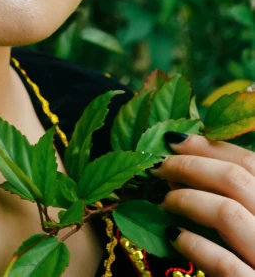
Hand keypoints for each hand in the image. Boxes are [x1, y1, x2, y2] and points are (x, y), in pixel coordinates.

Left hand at [149, 132, 254, 276]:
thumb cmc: (245, 250)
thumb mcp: (244, 221)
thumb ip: (224, 196)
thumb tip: (178, 170)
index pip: (249, 162)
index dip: (209, 146)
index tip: (173, 139)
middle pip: (236, 179)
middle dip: (190, 166)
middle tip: (157, 167)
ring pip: (228, 213)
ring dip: (187, 199)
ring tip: (160, 200)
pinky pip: (224, 262)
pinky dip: (194, 244)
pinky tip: (173, 235)